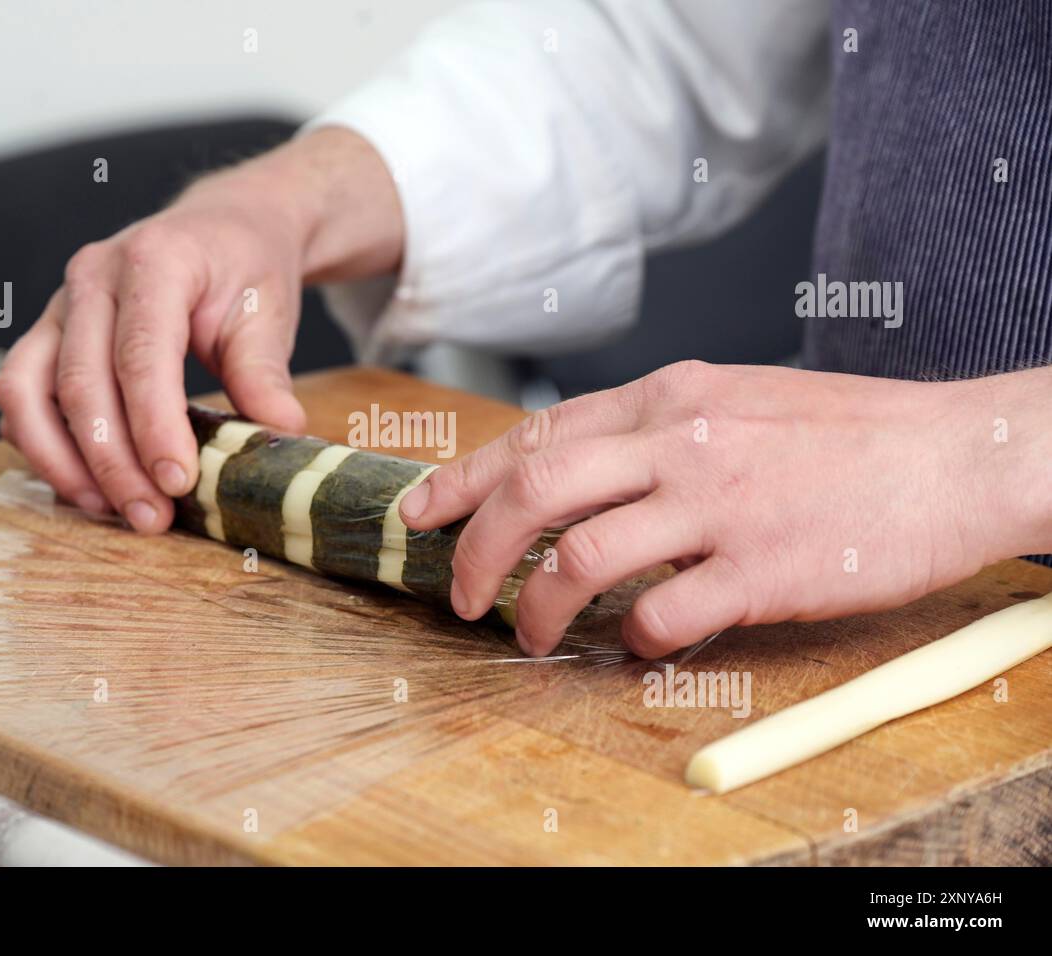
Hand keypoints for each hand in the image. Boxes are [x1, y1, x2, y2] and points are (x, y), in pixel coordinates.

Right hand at [0, 127, 401, 530]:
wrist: (225, 227)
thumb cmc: (245, 268)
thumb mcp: (268, 313)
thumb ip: (265, 374)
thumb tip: (277, 434)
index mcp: (154, 261)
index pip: (141, 355)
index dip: (153, 427)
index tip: (177, 482)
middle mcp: (93, 276)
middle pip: (80, 381)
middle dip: (111, 460)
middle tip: (149, 516)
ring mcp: (61, 303)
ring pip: (28, 390)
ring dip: (61, 460)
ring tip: (109, 509)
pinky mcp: (47, 333)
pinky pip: (21, 394)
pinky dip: (42, 444)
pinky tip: (83, 484)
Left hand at [401, 361, 1050, 657]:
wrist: (957, 453)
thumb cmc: (848, 432)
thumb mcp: (735, 398)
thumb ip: (655, 429)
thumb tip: (578, 473)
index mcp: (668, 397)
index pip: (535, 435)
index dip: (463, 478)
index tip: (420, 512)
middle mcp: (679, 441)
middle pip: (534, 491)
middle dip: (474, 550)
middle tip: (459, 596)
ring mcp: (719, 504)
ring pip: (580, 557)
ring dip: (537, 608)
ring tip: (531, 636)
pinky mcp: (761, 568)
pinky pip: (663, 614)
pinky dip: (633, 640)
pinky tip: (639, 645)